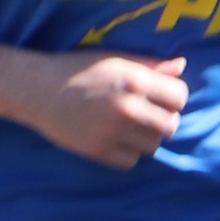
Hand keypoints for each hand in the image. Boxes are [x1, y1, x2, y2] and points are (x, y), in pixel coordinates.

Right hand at [30, 50, 190, 168]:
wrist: (38, 90)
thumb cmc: (78, 70)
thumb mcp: (115, 59)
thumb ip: (150, 65)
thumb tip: (181, 65)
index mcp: (133, 80)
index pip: (179, 97)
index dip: (173, 97)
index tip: (160, 97)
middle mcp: (127, 107)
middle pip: (170, 125)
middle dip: (163, 119)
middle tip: (146, 113)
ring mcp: (113, 132)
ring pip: (152, 145)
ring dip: (146, 137)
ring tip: (129, 125)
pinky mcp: (99, 151)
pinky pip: (131, 161)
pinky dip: (128, 152)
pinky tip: (115, 138)